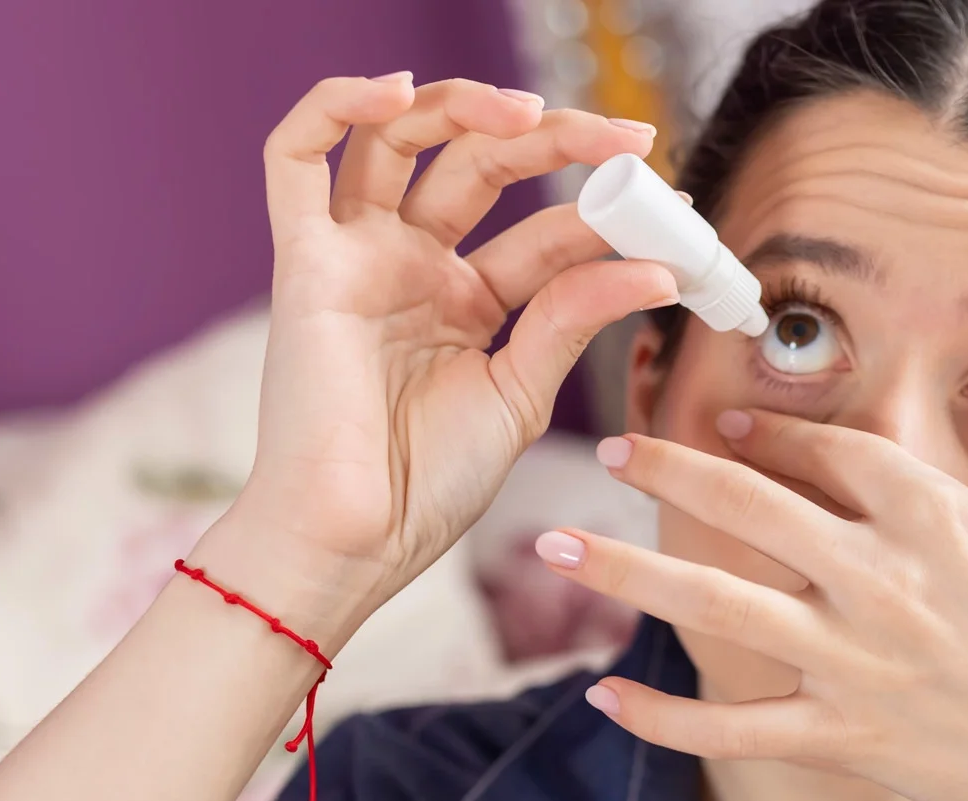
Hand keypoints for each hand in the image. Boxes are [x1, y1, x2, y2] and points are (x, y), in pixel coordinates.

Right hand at [201, 74, 677, 641]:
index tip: (674, 213)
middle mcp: (407, 267)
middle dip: (555, 140)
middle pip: (478, 165)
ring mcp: (354, 259)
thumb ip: (571, 319)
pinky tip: (398, 91)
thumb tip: (653, 268)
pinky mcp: (302, 263)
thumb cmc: (425, 487)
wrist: (354, 541)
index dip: (603, 214)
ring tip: (532, 113)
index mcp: (463, 303)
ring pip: (396, 140)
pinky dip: (336, 106)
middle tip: (627, 139)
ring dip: (463, 107)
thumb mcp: (520, 393)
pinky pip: (293, 158)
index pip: (542, 231)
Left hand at [539, 299, 967, 800]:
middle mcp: (881, 582)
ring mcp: (852, 664)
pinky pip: (731, 728)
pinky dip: (663, 717)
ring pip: (715, 608)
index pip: (833, 452)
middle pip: (749, 508)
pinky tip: (603, 696)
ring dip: (625, 573)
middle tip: (611, 450)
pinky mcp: (838, 737)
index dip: (775, 430)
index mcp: (937, 518)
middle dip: (670, 471)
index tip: (730, 416)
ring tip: (549, 546)